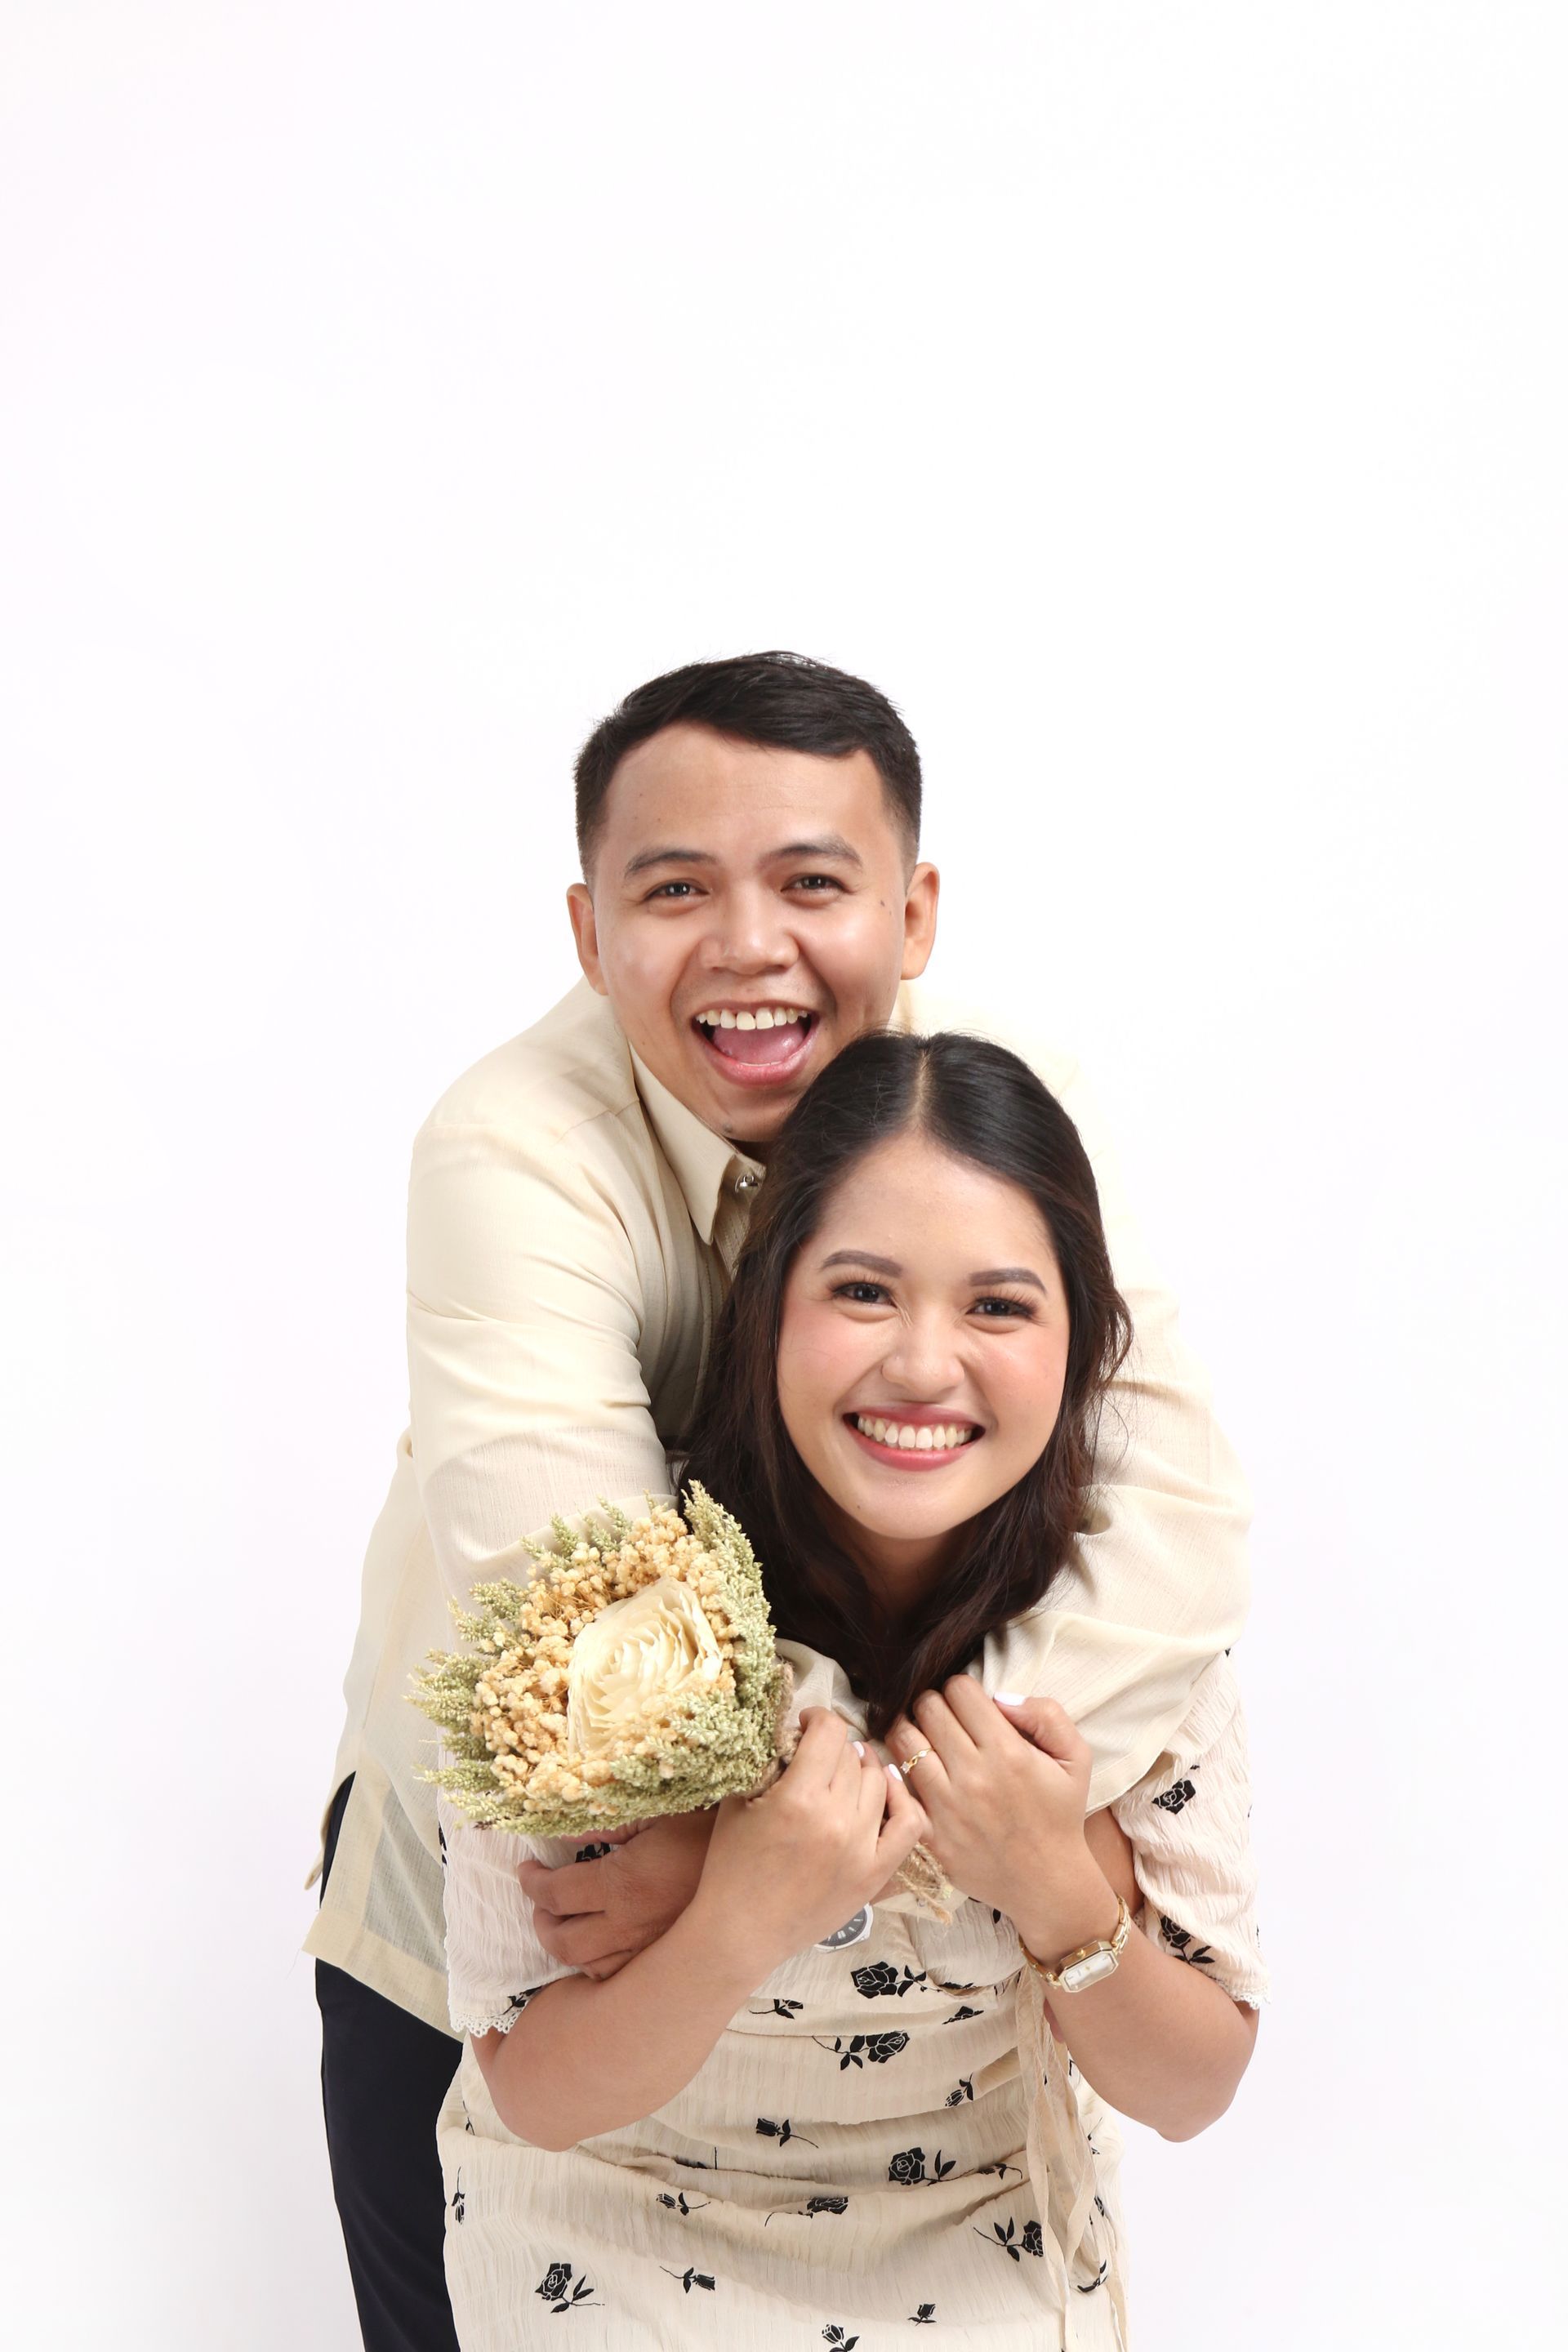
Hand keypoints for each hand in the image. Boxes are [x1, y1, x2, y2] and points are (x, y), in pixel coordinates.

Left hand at [517, 1809, 715, 1979]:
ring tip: (559, 1924)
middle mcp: (629, 1925)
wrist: (757, 1869)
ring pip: (586, 1966)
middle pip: (562, 1940)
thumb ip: (604, 1824)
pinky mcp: (664, 1960)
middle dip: (540, 1920)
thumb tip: (562, 1833)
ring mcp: (647, 1949)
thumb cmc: (708, 1827)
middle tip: (537, 1900)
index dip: (532, 1882)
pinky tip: (596, 1946)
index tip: (525, 1869)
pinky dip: (596, 1965)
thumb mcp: (655, 1813)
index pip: (556, 1893)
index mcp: (623, 1883)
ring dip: (564, 1946)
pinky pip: (618, 1976)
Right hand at [694, 1708, 927, 1977]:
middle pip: (851, 1756)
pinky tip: (884, 1790)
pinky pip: (909, 1824)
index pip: (829, 1732)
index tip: (806, 1723)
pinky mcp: (874, 1874)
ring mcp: (861, 1849)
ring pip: (878, 1782)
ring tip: (844, 1773)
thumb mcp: (738, 1803)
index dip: (818, 1717)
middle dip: (832, 1747)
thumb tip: (793, 1729)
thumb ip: (766, 1762)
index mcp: (798, 1799)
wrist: (742, 1932)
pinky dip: (902, 1800)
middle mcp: (835, 1820)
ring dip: (861, 1769)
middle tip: (817, 1754)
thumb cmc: (730, 1867)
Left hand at [886, 1679, 1102, 1942]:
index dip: (962, 1688)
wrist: (1048, 1882)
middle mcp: (974, 1775)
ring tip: (923, 1737)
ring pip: (903, 1740)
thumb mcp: (1076, 1758)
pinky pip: (896, 1790)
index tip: (967, 1703)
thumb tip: (999, 1696)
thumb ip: (1046, 1714)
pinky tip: (907, 1769)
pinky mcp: (930, 1835)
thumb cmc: (1060, 1815)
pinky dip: (895, 1773)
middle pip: (927, 1707)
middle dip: (934, 1702)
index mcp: (1008, 1751)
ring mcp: (947, 1807)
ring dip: (910, 1730)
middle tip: (944, 1717)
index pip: (959, 1689)